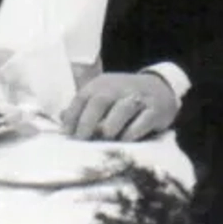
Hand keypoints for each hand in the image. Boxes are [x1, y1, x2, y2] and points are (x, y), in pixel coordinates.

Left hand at [62, 71, 179, 140]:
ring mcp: (138, 98)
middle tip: (81, 138)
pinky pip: (144, 119)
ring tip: (103, 136)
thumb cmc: (124, 96)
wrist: (160, 87)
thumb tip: (62, 117)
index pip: (82, 97)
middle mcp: (118, 88)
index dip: (73, 114)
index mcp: (101, 84)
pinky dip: (133, 130)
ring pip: (122, 109)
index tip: (66, 133)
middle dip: (88, 120)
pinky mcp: (155, 109)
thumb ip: (84, 106)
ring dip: (111, 124)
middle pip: (100, 101)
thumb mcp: (103, 94)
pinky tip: (125, 139)